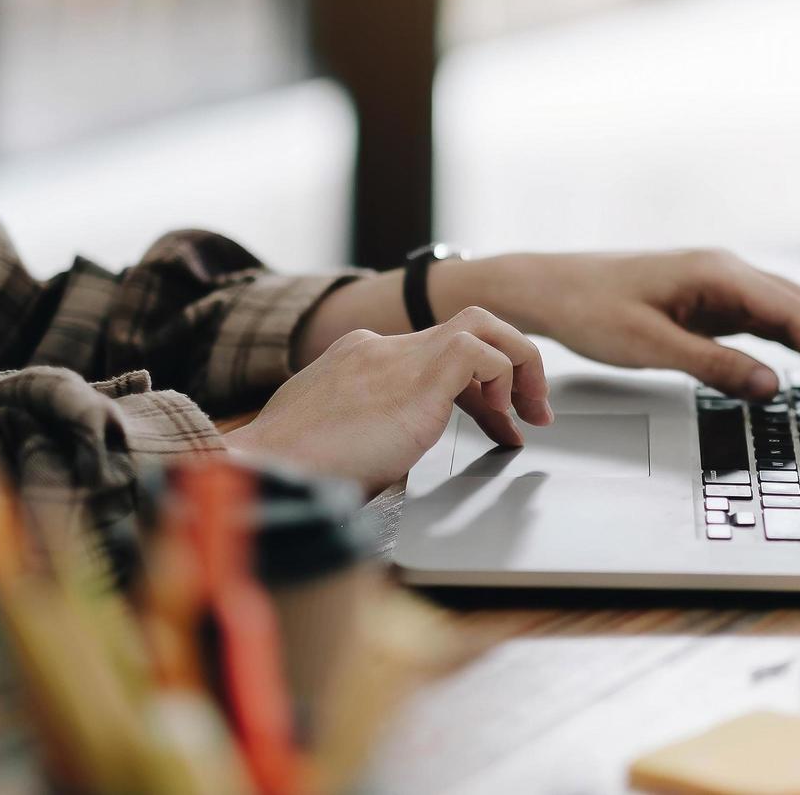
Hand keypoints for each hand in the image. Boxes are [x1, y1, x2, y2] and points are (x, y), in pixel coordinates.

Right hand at [227, 307, 552, 494]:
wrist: (266, 471)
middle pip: (467, 326)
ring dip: (520, 364)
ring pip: (483, 325)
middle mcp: (380, 348)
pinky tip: (500, 420)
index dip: (478, 390)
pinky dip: (503, 381)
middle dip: (511, 361)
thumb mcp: (337, 444)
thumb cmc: (292, 473)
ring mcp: (396, 356)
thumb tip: (392, 453)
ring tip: (532, 412)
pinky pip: (481, 353)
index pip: (437, 354)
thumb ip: (368, 434)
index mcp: (359, 360)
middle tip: (531, 410)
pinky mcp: (416, 377)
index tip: (497, 424)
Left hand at [445, 250, 799, 405]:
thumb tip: (774, 388)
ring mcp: (723, 283)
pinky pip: (769, 319)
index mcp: (719, 272)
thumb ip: (714, 366)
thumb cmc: (589, 309)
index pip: (794, 314)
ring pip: (793, 312)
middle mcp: (729, 270)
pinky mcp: (712, 299)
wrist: (549, 287)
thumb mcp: (650, 346)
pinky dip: (798, 345)